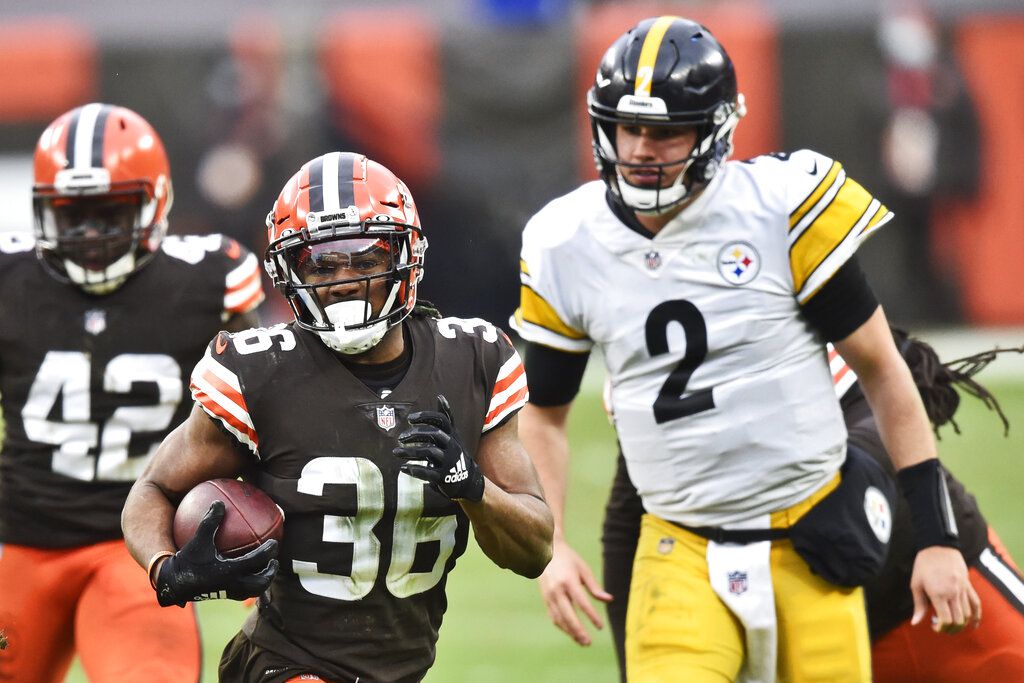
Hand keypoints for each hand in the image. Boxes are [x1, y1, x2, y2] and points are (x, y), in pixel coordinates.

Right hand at [155, 500, 278, 607]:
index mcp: (230, 571)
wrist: (172, 585)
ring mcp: (228, 593)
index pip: (257, 560)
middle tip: (274, 561)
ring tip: (265, 569)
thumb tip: (219, 502)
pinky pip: (241, 592)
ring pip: (253, 591)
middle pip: (260, 583)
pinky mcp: (222, 596)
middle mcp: (233, 585)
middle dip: (270, 573)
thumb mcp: (198, 539)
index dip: (269, 551)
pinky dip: (248, 583)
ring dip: (262, 580)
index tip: (275, 542)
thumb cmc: (187, 561)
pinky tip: (245, 574)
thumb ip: (210, 521)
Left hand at [393, 395, 484, 501]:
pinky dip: (415, 470)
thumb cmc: (454, 452)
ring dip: (410, 451)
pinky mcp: (444, 476)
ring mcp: (448, 461)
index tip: (410, 419)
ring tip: (395, 452)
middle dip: (416, 434)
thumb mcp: (452, 434)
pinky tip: (403, 468)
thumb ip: (445, 417)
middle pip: (435, 434)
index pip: (441, 420)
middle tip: (401, 437)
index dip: (425, 417)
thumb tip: (440, 396)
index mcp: (451, 434)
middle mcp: (451, 445)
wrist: (467, 479)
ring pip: (429, 452)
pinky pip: (428, 472)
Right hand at [539, 540, 612, 645]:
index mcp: (568, 580)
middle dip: (578, 630)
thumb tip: (609, 600)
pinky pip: (554, 617)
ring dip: (570, 632)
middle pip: (568, 615)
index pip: (581, 602)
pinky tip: (572, 633)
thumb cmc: (569, 560)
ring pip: (559, 619)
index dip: (591, 615)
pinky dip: (563, 627)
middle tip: (588, 642)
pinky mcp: (545, 599)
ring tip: (581, 641)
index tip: (600, 627)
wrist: (546, 552)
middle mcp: (557, 590)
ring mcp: (549, 596)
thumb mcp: (584, 569)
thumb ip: (595, 587)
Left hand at [910, 545, 981, 632]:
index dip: (941, 628)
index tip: (934, 627)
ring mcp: (963, 589)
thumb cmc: (923, 564)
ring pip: (968, 614)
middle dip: (951, 629)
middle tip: (942, 627)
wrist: (938, 546)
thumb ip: (919, 605)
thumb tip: (915, 623)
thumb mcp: (916, 584)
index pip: (946, 620)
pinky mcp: (969, 585)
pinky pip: (977, 604)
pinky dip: (977, 617)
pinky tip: (974, 625)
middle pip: (958, 620)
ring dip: (961, 624)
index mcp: (938, 593)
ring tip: (951, 624)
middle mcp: (953, 593)